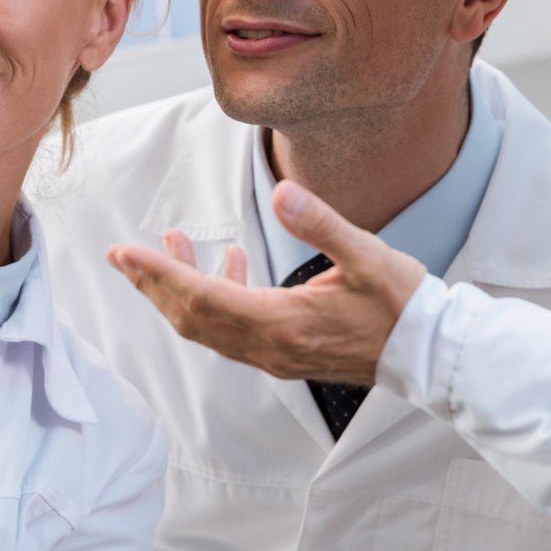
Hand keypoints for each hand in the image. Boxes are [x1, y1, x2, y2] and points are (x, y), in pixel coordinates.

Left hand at [107, 181, 426, 383]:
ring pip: (210, 327)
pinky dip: (217, 299)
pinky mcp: (287, 356)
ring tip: (168, 249)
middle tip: (121, 256)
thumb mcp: (367, 256)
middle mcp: (270, 347)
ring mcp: (276, 356)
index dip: (160, 273)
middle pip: (193, 318)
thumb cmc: (403, 305)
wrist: (429, 355)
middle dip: (154, 284)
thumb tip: (283, 193)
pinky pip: (234, 330)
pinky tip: (232, 264)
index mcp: (281, 323)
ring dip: (181, 291)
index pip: (202, 297)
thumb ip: (321, 223)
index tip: (126, 252)